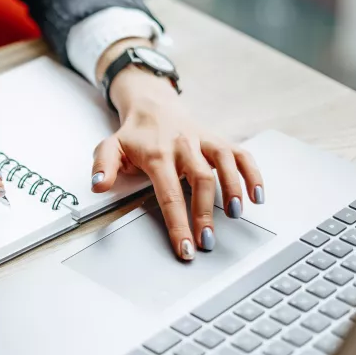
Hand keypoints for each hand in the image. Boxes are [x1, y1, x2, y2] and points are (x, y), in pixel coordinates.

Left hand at [90, 67, 263, 260]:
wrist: (153, 106)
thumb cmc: (134, 135)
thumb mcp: (110, 147)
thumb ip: (102, 166)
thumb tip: (97, 185)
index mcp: (157, 153)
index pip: (168, 194)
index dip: (178, 223)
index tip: (185, 248)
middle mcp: (184, 146)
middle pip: (200, 179)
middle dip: (206, 212)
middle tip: (208, 242)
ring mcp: (204, 141)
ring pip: (225, 162)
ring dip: (234, 189)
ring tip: (236, 215)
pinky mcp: (220, 140)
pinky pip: (242, 154)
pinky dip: (253, 173)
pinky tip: (257, 196)